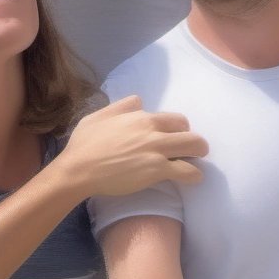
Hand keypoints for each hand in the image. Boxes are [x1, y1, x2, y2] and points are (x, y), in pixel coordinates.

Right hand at [59, 97, 207, 199]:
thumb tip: (139, 100)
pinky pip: (187, 171)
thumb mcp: (98, 117)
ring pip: (194, 146)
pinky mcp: (158, 170)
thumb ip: (120, 107)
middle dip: (193, 140)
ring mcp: (157, 150)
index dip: (177, 128)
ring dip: (199, 154)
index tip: (174, 137)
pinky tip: (193, 178)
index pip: (172, 118)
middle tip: (189, 151)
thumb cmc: (84, 144)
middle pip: (188, 129)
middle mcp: (152, 130)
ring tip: (196, 163)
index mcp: (140, 117)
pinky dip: (194, 175)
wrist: (79, 169)